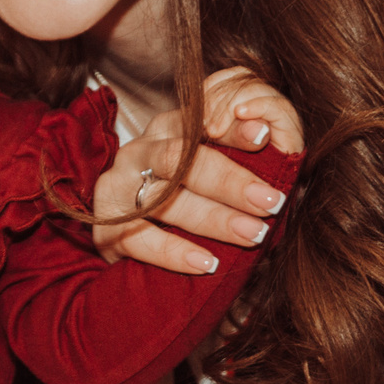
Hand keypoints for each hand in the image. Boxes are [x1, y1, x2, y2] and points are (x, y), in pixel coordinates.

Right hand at [93, 70, 301, 274]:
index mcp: (166, 129)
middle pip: (181, 158)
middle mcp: (138, 153)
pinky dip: (175, 252)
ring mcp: (117, 189)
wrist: (122, 229)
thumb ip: (233, 152)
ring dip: (213, 218)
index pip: (199, 121)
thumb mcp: (201, 165)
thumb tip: (278, 140)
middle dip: (230, 180)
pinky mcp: (104, 228)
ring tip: (253, 234)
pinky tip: (207, 263)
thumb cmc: (178, 194)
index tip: (265, 136)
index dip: (231, 128)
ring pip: (164, 199)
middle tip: (270, 201)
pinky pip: (139, 238)